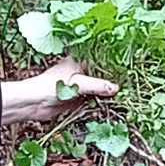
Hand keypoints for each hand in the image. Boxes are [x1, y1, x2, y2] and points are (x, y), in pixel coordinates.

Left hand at [0, 62, 119, 132]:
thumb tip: (116, 88)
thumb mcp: (76, 84)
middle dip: (113, 80)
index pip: (101, 61)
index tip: (129, 68)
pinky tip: (114, 105)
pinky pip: (93, 100)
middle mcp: (81, 72)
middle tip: (131, 84)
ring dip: (108, 93)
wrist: (32, 104)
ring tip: (127, 95)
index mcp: (79, 61)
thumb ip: (96, 86)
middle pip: (101, 76)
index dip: (114, 64)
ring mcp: (80, 86)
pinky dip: (101, 103)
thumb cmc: (49, 86)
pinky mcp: (78, 99)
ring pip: (99, 89)